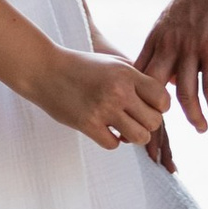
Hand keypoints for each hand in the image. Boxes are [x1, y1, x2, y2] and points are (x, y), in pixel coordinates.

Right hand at [29, 44, 171, 153]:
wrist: (45, 70)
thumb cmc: (81, 66)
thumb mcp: (113, 63)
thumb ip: (137, 77)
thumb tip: (160, 99)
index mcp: (127, 73)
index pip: (162, 98)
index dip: (160, 106)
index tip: (149, 106)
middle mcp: (118, 91)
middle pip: (154, 121)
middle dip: (148, 124)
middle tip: (135, 119)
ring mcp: (103, 109)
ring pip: (139, 137)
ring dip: (134, 136)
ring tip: (124, 127)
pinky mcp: (88, 124)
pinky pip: (114, 144)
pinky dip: (112, 140)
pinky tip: (105, 130)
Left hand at [137, 0, 207, 132]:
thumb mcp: (173, 20)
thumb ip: (168, 48)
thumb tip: (170, 78)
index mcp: (155, 40)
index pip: (139, 80)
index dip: (136, 106)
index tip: (136, 126)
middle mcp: (167, 47)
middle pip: (153, 94)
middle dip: (153, 122)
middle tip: (157, 145)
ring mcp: (190, 49)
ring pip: (185, 96)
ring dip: (195, 117)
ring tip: (202, 128)